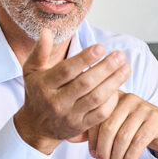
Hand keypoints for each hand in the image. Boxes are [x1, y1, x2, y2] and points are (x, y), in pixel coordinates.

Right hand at [13, 29, 129, 154]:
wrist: (36, 126)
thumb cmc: (37, 93)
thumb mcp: (31, 71)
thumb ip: (40, 51)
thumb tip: (47, 32)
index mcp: (44, 85)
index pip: (66, 71)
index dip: (84, 59)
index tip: (101, 47)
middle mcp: (56, 102)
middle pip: (85, 83)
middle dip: (105, 68)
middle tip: (120, 55)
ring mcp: (69, 116)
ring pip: (96, 98)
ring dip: (113, 82)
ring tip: (126, 68)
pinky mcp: (80, 126)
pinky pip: (101, 114)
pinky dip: (112, 101)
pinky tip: (119, 86)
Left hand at [83, 92, 157, 158]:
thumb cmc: (133, 128)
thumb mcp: (112, 126)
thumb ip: (92, 130)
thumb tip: (69, 137)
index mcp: (113, 97)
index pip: (96, 118)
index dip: (92, 140)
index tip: (93, 155)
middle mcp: (128, 98)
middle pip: (109, 128)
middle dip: (104, 150)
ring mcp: (143, 108)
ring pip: (123, 136)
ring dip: (116, 156)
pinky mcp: (155, 120)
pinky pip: (138, 141)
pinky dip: (130, 157)